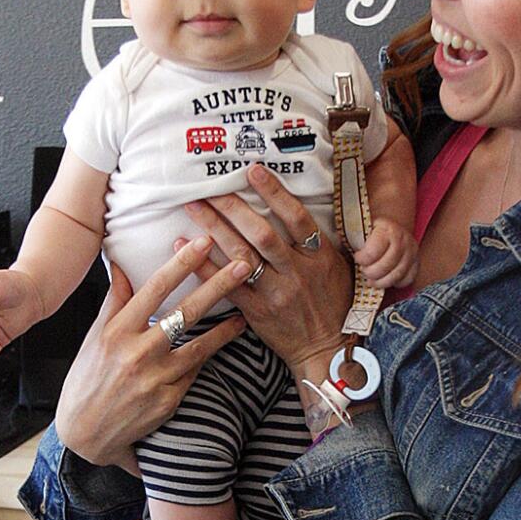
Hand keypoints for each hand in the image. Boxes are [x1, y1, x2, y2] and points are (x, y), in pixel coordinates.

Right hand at [55, 236, 249, 467]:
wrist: (84, 433)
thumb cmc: (88, 378)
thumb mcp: (95, 336)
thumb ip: (115, 300)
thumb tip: (120, 262)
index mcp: (117, 332)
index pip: (154, 289)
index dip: (181, 263)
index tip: (202, 242)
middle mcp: (137, 354)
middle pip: (185, 313)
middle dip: (218, 286)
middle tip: (244, 265)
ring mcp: (155, 379)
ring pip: (201, 346)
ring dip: (228, 328)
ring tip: (247, 310)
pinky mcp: (169, 401)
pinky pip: (195, 372)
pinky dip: (210, 355)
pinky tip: (226, 342)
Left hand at [181, 163, 353, 374]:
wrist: (327, 348)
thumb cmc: (333, 303)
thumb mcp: (337, 267)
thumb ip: (316, 239)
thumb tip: (293, 205)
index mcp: (319, 257)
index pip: (296, 218)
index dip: (274, 193)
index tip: (252, 171)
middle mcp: (297, 273)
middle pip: (261, 234)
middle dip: (233, 208)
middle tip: (209, 187)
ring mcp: (275, 293)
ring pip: (241, 257)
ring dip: (214, 229)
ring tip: (193, 206)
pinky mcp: (256, 312)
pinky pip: (226, 286)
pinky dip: (203, 266)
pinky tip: (183, 247)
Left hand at [354, 218, 418, 288]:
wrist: (390, 228)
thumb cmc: (369, 232)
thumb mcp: (359, 229)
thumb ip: (350, 238)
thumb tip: (324, 246)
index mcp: (386, 228)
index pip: (373, 251)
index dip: (362, 259)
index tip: (357, 258)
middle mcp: (403, 239)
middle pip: (386, 266)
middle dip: (370, 273)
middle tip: (363, 272)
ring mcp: (412, 252)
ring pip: (397, 276)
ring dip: (380, 282)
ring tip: (371, 280)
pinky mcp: (417, 263)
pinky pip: (407, 280)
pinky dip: (395, 283)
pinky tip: (385, 279)